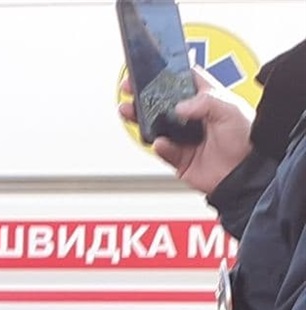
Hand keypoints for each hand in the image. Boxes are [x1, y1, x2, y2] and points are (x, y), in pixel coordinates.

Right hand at [119, 67, 253, 196]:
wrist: (245, 175)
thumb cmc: (247, 140)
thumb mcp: (230, 110)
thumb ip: (205, 102)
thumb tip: (180, 106)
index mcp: (208, 99)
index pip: (185, 80)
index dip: (169, 72)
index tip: (152, 67)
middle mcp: (194, 117)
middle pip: (163, 102)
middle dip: (144, 94)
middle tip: (130, 87)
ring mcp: (184, 137)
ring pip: (156, 125)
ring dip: (140, 118)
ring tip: (129, 111)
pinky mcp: (178, 157)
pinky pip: (162, 150)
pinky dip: (160, 146)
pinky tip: (161, 142)